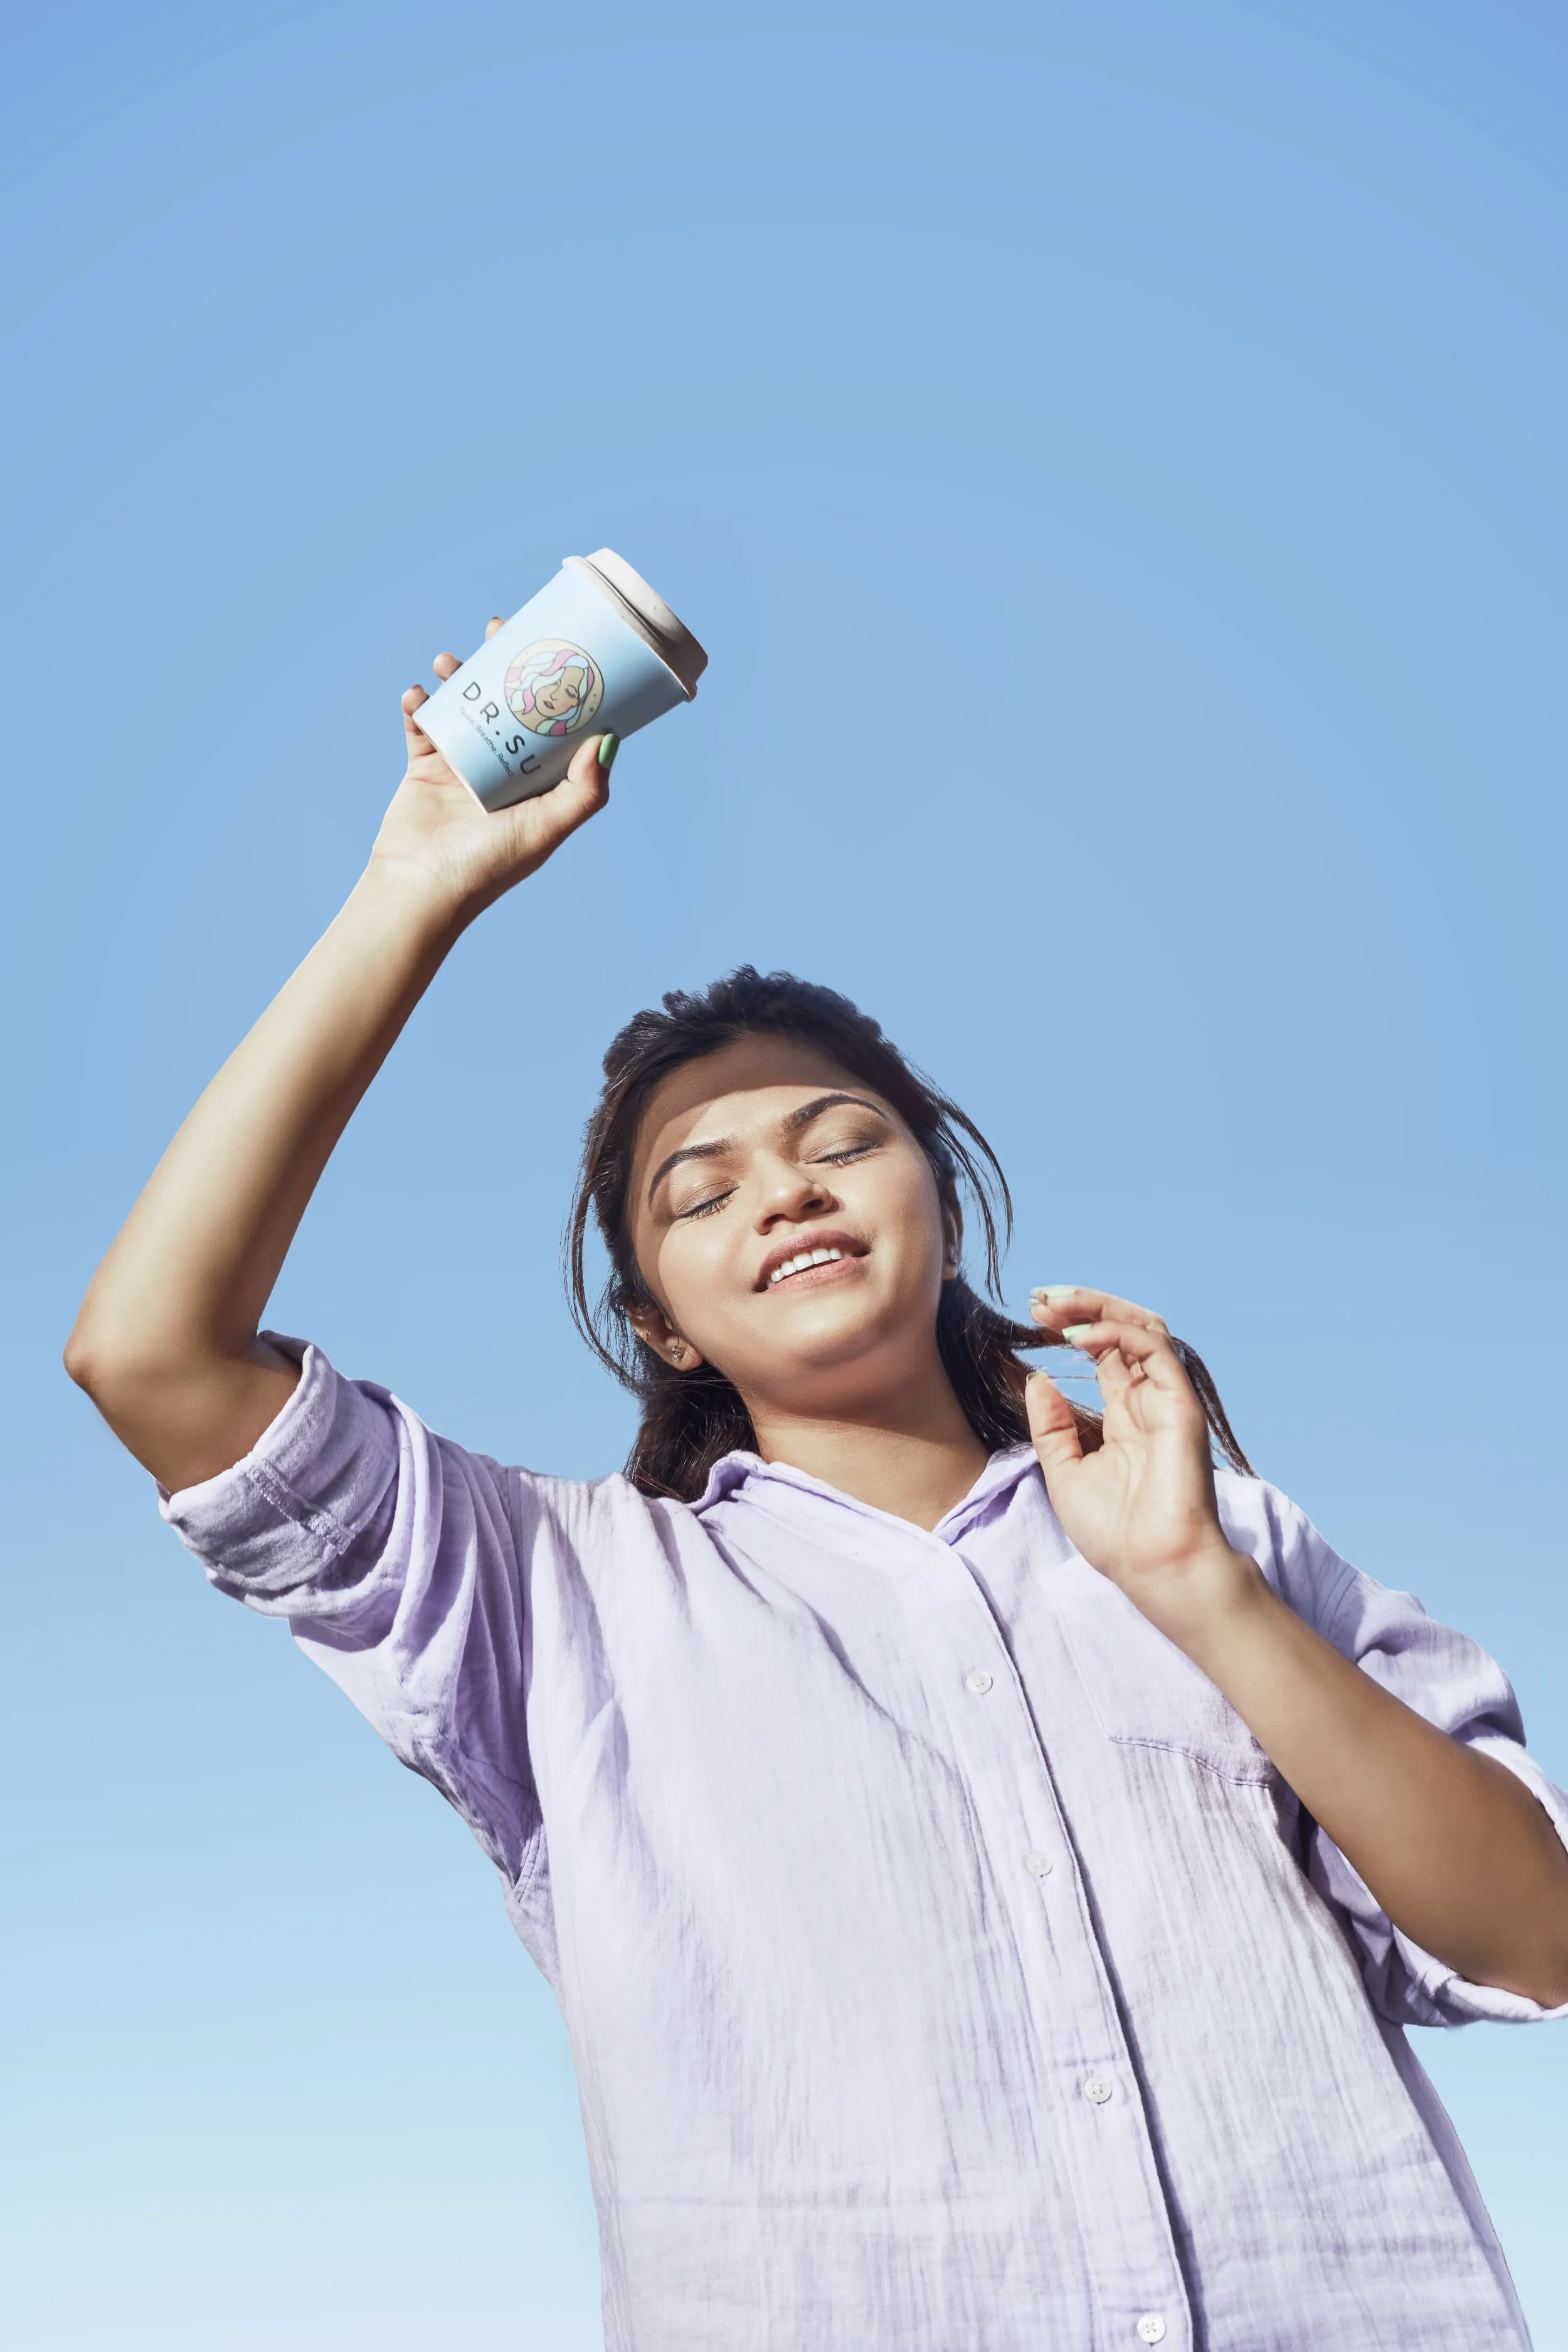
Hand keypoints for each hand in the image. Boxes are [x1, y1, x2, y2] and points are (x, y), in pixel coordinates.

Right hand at [369, 618, 611, 923]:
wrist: (423, 888)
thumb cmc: (490, 865)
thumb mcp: (548, 827)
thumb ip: (585, 791)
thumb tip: (610, 740)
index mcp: (538, 781)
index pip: (555, 723)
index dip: (557, 683)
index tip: (555, 644)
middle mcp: (505, 769)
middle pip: (508, 701)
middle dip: (502, 661)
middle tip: (497, 628)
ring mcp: (464, 766)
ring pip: (465, 705)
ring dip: (458, 676)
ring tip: (450, 661)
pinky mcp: (425, 769)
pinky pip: (423, 725)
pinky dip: (419, 705)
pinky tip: (418, 694)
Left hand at [1025, 1286, 1256, 1641]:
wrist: (1152, 1567)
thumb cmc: (1114, 1533)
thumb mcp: (1064, 1473)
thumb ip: (1051, 1426)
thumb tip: (1037, 1378)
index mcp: (1125, 1416)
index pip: (1104, 1353)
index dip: (1071, 1326)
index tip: (1033, 1314)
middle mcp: (1148, 1401)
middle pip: (1123, 1331)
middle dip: (1083, 1307)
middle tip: (1040, 1299)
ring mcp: (1167, 1400)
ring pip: (1143, 1329)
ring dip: (1099, 1309)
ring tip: (1056, 1307)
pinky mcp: (1181, 1405)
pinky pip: (1155, 1350)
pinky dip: (1118, 1333)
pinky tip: (1080, 1338)